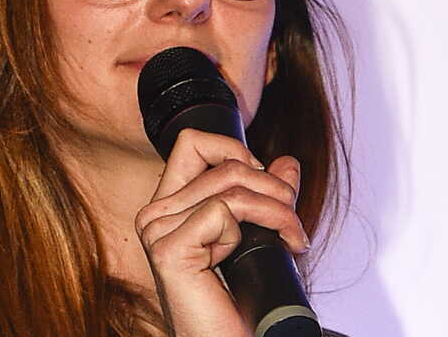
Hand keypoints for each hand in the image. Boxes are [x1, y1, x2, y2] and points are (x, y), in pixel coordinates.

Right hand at [134, 128, 309, 336]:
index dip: (233, 150)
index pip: (193, 143)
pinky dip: (256, 227)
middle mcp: (155, 215)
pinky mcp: (169, 250)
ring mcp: (157, 231)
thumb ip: (268, 196)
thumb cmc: (241, 304)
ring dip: (277, 210)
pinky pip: (224, 210)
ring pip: (230, 184)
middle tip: (291, 221)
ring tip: (292, 238)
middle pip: (222, 162)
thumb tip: (287, 163)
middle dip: (272, 186)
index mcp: (169, 207)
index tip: (264, 182)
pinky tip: (256, 257)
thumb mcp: (259, 237)